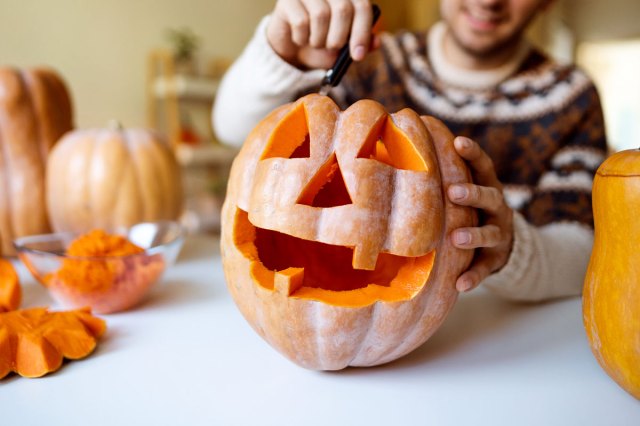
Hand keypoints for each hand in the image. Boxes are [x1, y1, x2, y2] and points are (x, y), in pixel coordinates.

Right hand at [266, 0, 376, 68]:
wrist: (292, 48)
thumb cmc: (323, 43)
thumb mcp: (345, 48)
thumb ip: (362, 43)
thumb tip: (376, 42)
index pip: (362, 6)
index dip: (362, 32)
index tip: (358, 56)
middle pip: (343, 9)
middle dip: (339, 38)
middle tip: (332, 48)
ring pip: (321, 15)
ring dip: (319, 40)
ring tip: (315, 43)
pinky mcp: (287, 0)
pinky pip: (300, 22)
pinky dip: (302, 39)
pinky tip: (300, 39)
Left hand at [448, 137, 513, 291]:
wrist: (502, 244)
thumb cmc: (467, 211)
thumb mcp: (462, 194)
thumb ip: (442, 180)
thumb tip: (395, 155)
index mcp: (487, 186)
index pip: (483, 166)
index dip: (473, 153)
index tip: (458, 141)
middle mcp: (497, 207)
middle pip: (489, 196)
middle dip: (472, 193)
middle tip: (452, 192)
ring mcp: (500, 234)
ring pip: (490, 233)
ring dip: (474, 235)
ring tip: (456, 238)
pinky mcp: (496, 259)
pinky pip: (486, 268)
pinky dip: (474, 276)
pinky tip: (460, 285)